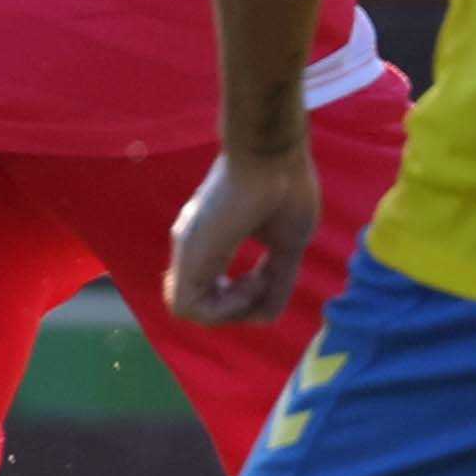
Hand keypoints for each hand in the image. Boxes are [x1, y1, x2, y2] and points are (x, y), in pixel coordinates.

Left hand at [167, 143, 321, 326]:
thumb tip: (268, 318)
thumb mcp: (288, 245)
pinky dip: (223, 309)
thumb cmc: (285, 188)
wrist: (272, 156)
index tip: (271, 275)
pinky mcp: (188, 254)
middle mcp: (194, 248)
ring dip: (232, 310)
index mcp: (213, 242)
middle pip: (202, 303)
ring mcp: (188, 251)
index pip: (213, 291)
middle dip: (238, 307)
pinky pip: (188, 308)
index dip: (243, 299)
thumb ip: (277, 281)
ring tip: (259, 280)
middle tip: (266, 282)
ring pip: (191, 310)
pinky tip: (250, 282)